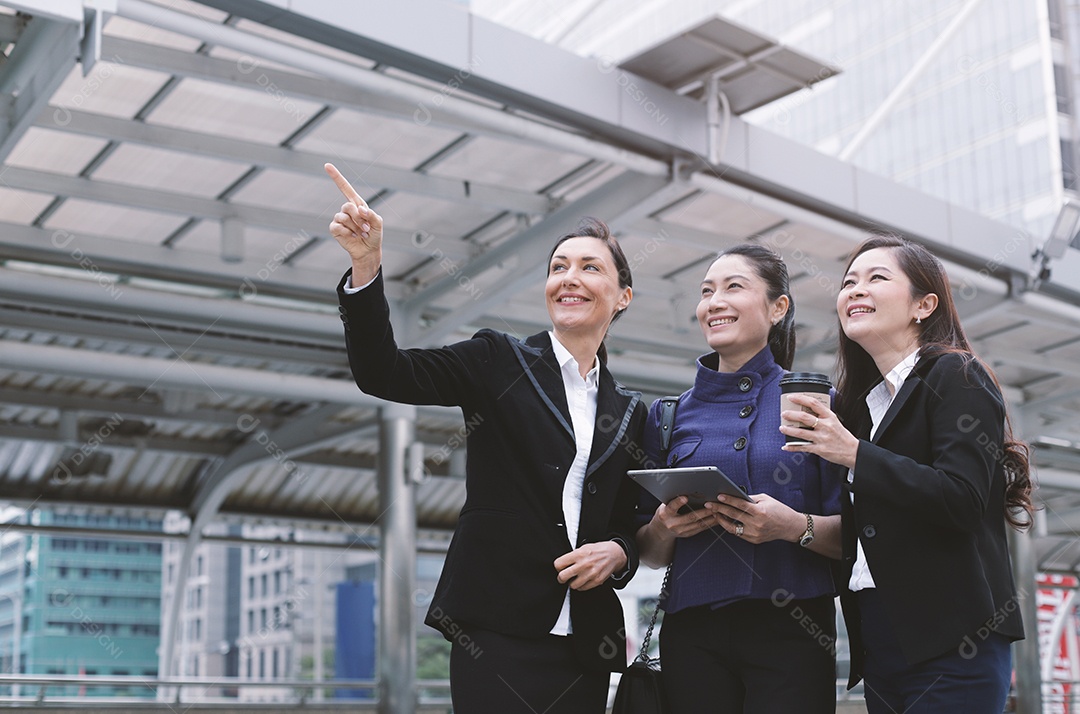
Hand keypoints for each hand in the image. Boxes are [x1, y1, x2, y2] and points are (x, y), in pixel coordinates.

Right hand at [325, 162, 382, 282]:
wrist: (368, 250)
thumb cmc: (374, 235)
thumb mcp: (378, 223)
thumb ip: (371, 214)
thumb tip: (360, 209)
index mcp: (357, 204)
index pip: (345, 187)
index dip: (336, 176)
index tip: (327, 165)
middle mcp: (347, 209)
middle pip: (348, 206)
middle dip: (359, 219)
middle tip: (366, 229)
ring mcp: (340, 218)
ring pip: (344, 217)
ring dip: (355, 228)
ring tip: (361, 234)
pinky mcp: (335, 229)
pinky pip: (338, 226)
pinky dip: (348, 233)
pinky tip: (353, 237)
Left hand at [554, 541, 626, 590]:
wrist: (614, 554)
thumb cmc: (598, 550)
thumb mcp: (583, 547)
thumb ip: (573, 556)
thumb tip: (562, 563)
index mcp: (578, 554)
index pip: (558, 564)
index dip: (557, 567)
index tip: (560, 568)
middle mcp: (584, 564)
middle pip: (562, 576)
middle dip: (561, 577)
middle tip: (563, 577)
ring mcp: (590, 574)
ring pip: (572, 585)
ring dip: (572, 583)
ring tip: (575, 578)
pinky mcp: (597, 581)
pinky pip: (583, 588)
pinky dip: (581, 586)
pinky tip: (583, 580)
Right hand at [650, 496, 724, 538]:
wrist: (660, 530)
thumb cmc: (665, 513)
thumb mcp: (664, 505)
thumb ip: (673, 499)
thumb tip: (687, 488)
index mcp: (665, 514)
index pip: (672, 507)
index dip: (678, 502)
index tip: (685, 497)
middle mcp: (673, 523)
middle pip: (690, 517)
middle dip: (703, 511)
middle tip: (713, 505)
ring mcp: (681, 531)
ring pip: (698, 524)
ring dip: (710, 518)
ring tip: (719, 511)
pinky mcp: (688, 534)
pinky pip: (701, 528)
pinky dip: (710, 523)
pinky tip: (717, 518)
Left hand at [703, 493, 803, 543]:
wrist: (790, 526)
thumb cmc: (778, 510)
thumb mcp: (765, 499)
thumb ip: (749, 499)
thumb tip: (734, 496)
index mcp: (760, 512)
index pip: (740, 505)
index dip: (728, 500)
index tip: (718, 496)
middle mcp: (757, 524)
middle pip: (733, 515)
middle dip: (719, 509)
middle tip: (709, 504)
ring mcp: (755, 534)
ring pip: (732, 527)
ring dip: (721, 520)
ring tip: (714, 513)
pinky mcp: (754, 540)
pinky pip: (738, 533)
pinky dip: (730, 526)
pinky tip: (724, 520)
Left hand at [779, 394, 859, 468]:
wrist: (853, 452)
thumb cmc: (842, 436)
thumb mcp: (835, 421)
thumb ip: (822, 416)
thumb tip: (806, 410)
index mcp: (829, 417)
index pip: (814, 403)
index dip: (801, 399)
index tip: (791, 397)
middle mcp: (825, 426)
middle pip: (805, 418)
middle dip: (791, 415)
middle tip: (784, 413)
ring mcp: (822, 438)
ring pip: (801, 433)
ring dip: (789, 430)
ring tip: (782, 428)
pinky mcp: (819, 449)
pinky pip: (803, 447)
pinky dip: (792, 447)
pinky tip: (785, 446)